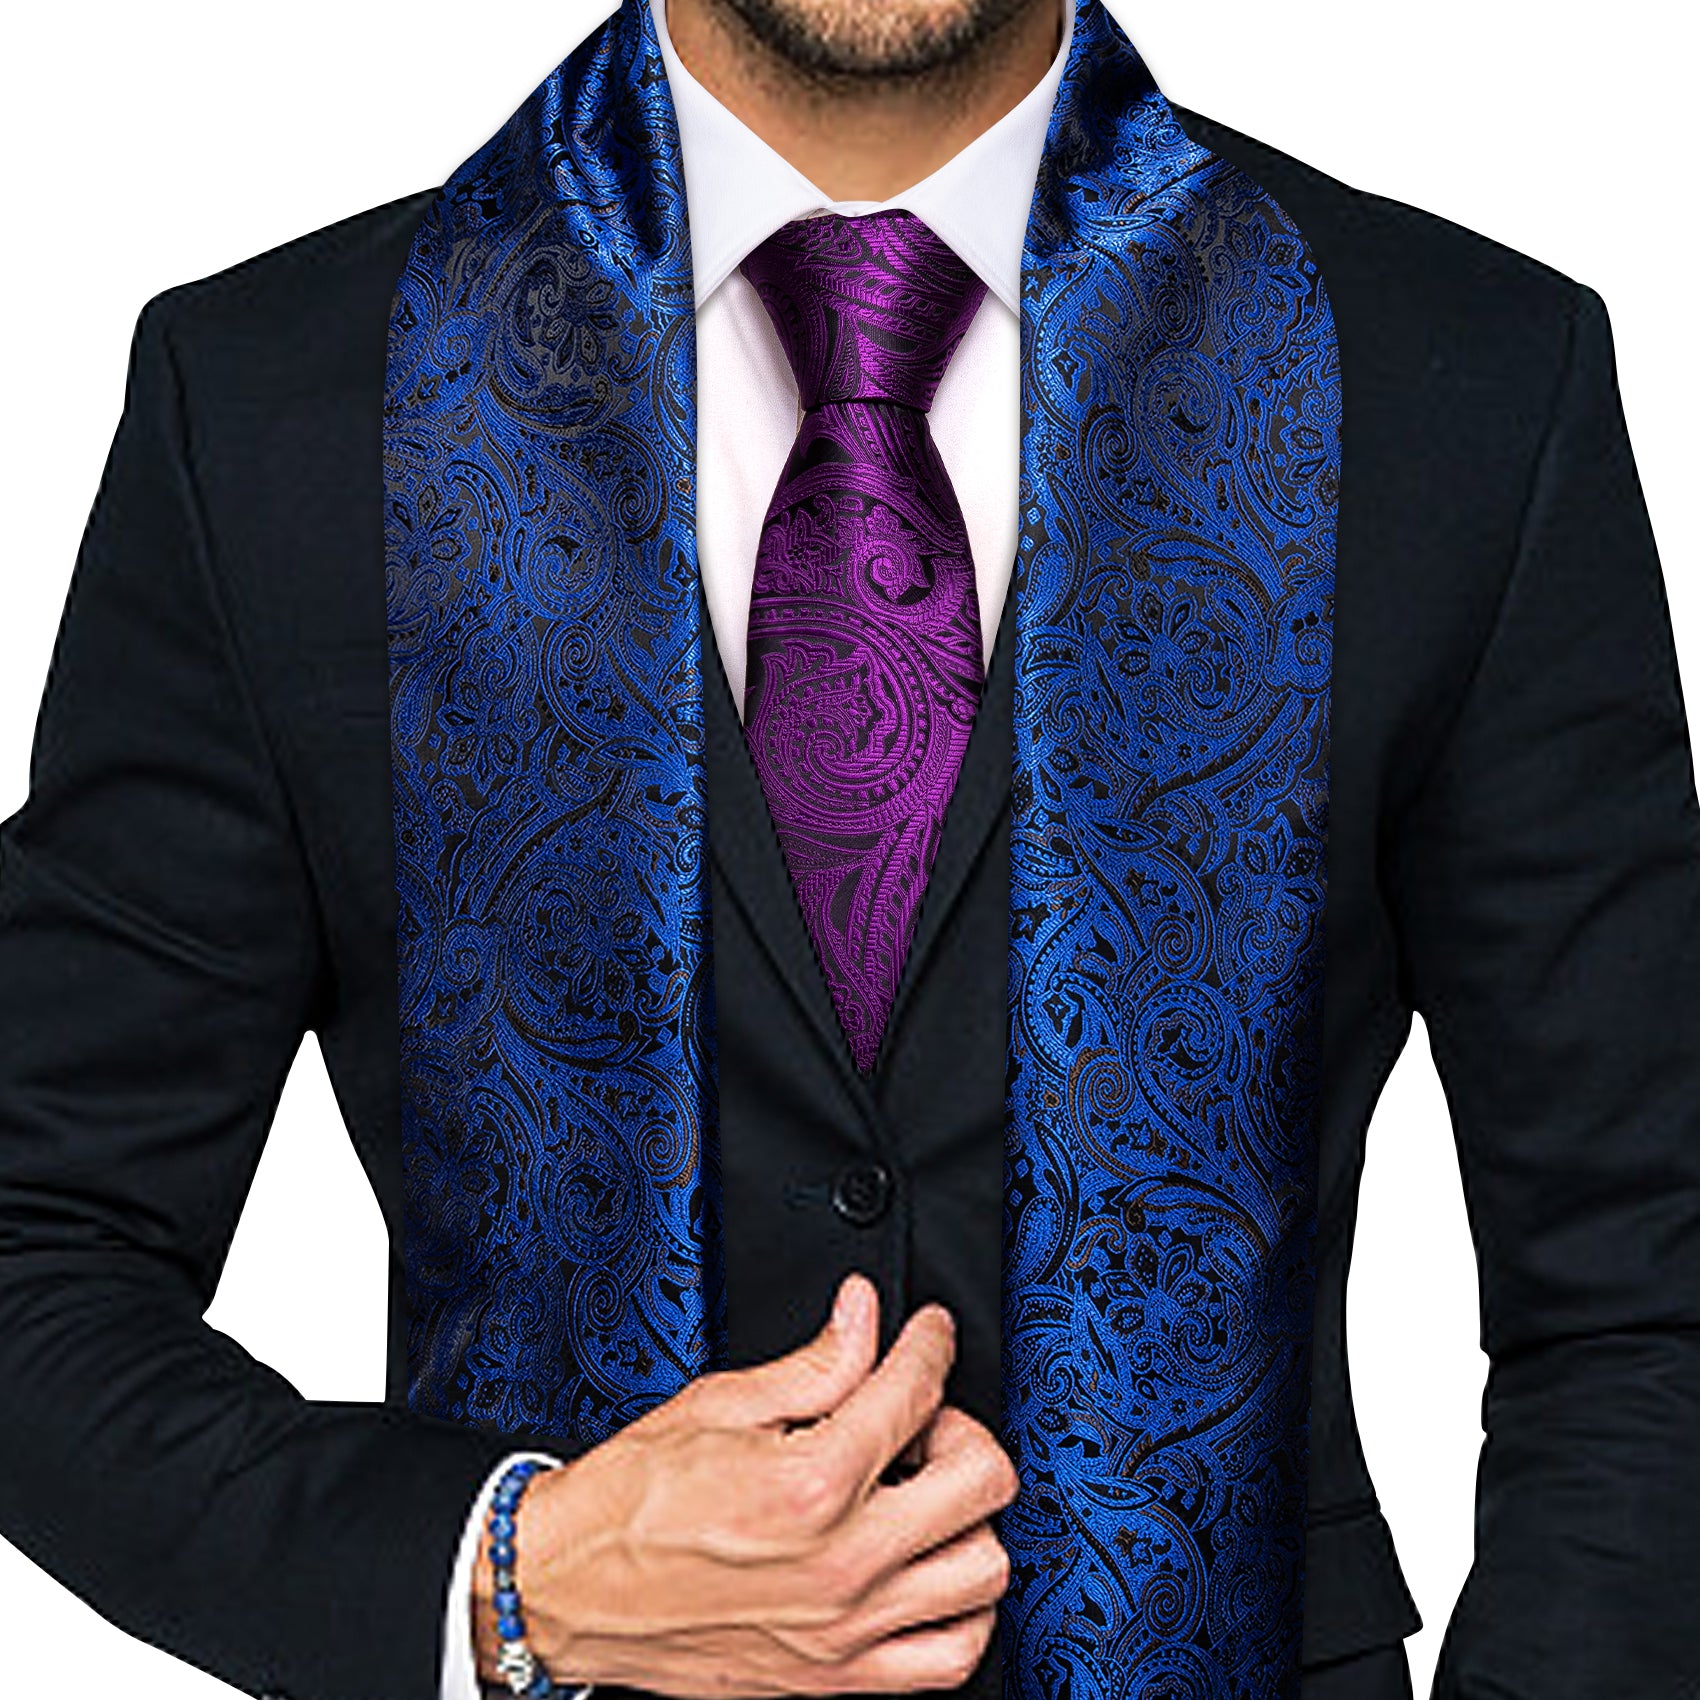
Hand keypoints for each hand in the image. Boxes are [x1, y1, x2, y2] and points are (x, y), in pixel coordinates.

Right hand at [473, 1272, 1019, 1695]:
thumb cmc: (629, 1502)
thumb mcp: (720, 1402)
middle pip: (981, 1480)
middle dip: (962, 1426)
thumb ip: (814, 1362)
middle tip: (923, 1416)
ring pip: (984, 1569)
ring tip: (927, 1492)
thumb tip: (863, 1316)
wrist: (571, 1587)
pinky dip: (964, 1610)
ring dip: (971, 1517)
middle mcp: (842, 1561)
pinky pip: (951, 1656)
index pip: (916, 1392)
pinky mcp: (837, 1677)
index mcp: (810, 1483)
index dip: (929, 1343)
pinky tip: (932, 1569)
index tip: (926, 1334)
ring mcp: (847, 1628)